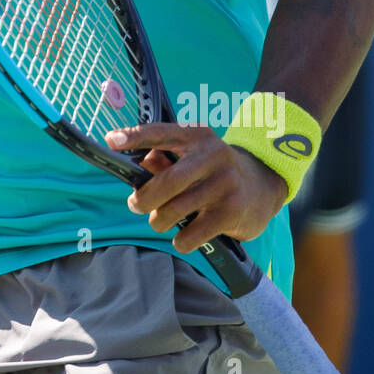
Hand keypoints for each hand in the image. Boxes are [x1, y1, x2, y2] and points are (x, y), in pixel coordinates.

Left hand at [106, 122, 287, 252]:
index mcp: (196, 136)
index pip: (160, 133)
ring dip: (159, 222)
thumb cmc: (212, 171)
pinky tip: (186, 234)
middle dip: (142, 199)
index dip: (134, 136)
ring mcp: (224, 184)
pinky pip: (189, 235)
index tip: (110, 141)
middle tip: (135, 205)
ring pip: (173, 212)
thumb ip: (164, 160)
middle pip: (165, 182)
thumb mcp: (192, 156)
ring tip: (162, 220)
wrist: (262, 186)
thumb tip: (139, 167)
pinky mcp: (231, 212)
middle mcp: (212, 155)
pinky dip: (180, 241)